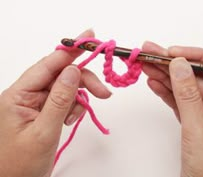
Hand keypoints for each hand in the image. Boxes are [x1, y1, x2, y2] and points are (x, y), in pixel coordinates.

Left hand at [0, 29, 110, 176]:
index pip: (48, 64)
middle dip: (83, 81)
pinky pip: (67, 100)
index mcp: (19, 94)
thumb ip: (59, 100)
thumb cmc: (20, 164)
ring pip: (67, 87)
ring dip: (79, 97)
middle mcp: (29, 94)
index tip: (89, 37)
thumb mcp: (43, 132)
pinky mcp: (48, 110)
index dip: (70, 49)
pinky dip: (75, 107)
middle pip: (62, 75)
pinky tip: (70, 119)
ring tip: (76, 116)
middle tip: (104, 92)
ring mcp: (39, 102)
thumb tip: (73, 71)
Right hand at [142, 42, 202, 176]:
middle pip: (195, 76)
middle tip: (150, 52)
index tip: (172, 52)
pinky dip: (165, 92)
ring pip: (184, 88)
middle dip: (171, 64)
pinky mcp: (193, 121)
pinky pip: (178, 101)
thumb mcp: (199, 130)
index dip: (194, 57)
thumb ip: (188, 96)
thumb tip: (179, 66)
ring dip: (164, 76)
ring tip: (145, 64)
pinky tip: (153, 82)